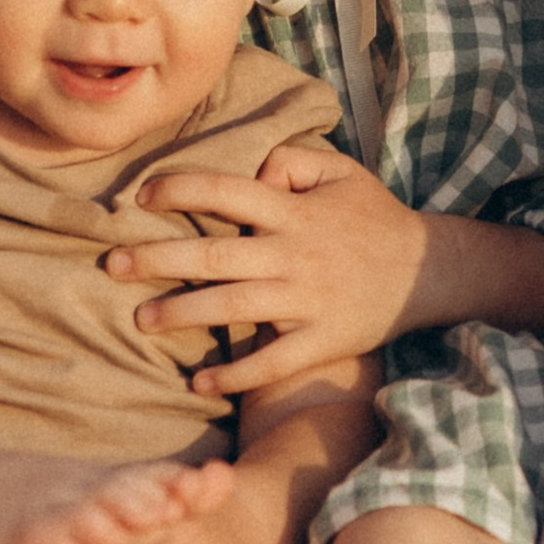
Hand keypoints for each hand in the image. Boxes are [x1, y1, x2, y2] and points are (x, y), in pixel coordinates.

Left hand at [106, 139, 432, 398]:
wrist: (430, 270)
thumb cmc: (374, 218)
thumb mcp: (340, 173)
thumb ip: (292, 161)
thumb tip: (250, 168)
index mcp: (294, 211)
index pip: (227, 191)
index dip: (180, 189)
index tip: (140, 196)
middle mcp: (295, 254)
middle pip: (216, 256)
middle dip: (159, 259)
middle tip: (113, 265)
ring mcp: (308, 300)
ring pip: (234, 308)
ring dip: (184, 315)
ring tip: (142, 320)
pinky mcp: (322, 340)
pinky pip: (272, 361)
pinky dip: (235, 375)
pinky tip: (200, 382)